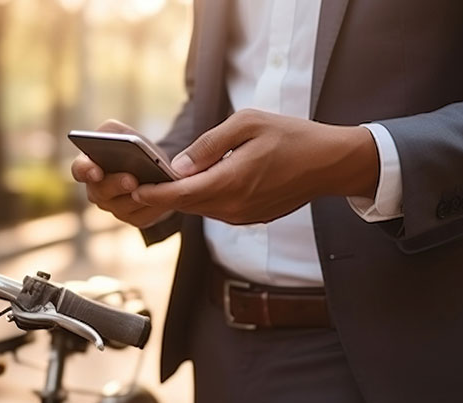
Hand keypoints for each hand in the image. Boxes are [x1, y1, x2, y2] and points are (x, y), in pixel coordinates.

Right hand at [71, 120, 172, 227]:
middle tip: (131, 180)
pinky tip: (163, 197)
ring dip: (138, 197)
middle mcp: (97, 192)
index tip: (95, 170)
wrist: (155, 168)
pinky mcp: (134, 219)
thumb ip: (113, 132)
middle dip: (116, 185)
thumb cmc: (134, 149)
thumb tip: (116, 139)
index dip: (85, 171)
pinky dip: (153, 206)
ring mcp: (114, 208)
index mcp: (89, 168)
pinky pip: (142, 216)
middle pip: (101, 192)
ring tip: (153, 188)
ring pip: (123, 207)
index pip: (79, 170)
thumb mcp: (124, 133)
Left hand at [131, 109, 378, 224]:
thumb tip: (178, 166)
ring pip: (200, 208)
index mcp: (231, 182)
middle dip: (162, 194)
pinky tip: (199, 182)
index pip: (181, 194)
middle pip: (186, 204)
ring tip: (164, 178)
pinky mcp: (249, 218)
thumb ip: (209, 145)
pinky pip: (216, 210)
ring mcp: (242, 216)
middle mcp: (234, 206)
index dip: (154, 193)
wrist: (330, 163)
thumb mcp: (248, 124)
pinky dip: (203, 198)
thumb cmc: (292, 136)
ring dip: (182, 196)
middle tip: (138, 179)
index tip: (132, 188)